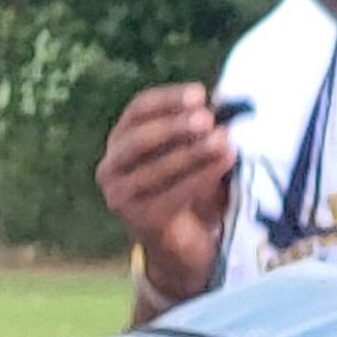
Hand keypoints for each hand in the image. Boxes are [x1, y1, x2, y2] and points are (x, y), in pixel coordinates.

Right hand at [97, 83, 238, 310]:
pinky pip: (174, 194)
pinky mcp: (140, 221)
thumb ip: (199, 128)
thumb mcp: (188, 151)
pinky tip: (225, 161)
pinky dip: (202, 176)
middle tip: (207, 118)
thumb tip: (226, 103)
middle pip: (140, 139)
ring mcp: (120, 197)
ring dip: (195, 152)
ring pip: (159, 168)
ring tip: (224, 140)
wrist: (180, 242)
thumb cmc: (185, 185)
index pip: (138, 110)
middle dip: (175, 126)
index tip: (200, 94)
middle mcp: (110, 168)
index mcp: (120, 140)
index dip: (168, 99)